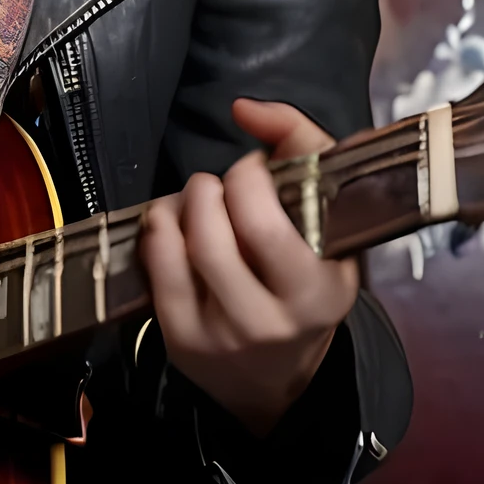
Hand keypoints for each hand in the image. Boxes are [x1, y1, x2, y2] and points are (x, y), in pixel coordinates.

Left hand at [137, 99, 357, 440]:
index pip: (267, 226)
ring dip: (178, 205)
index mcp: (319, 291)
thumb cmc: (307, 279)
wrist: (282, 376)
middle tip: (220, 186)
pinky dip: (156, 232)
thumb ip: (301, 146)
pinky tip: (172, 227)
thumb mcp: (329, 219)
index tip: (254, 170)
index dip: (249, 179)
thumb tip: (245, 107)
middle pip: (214, 235)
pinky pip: (154, 270)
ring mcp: (221, 335)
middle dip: (209, 189)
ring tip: (195, 201)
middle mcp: (270, 321)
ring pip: (178, 249)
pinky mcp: (181, 342)